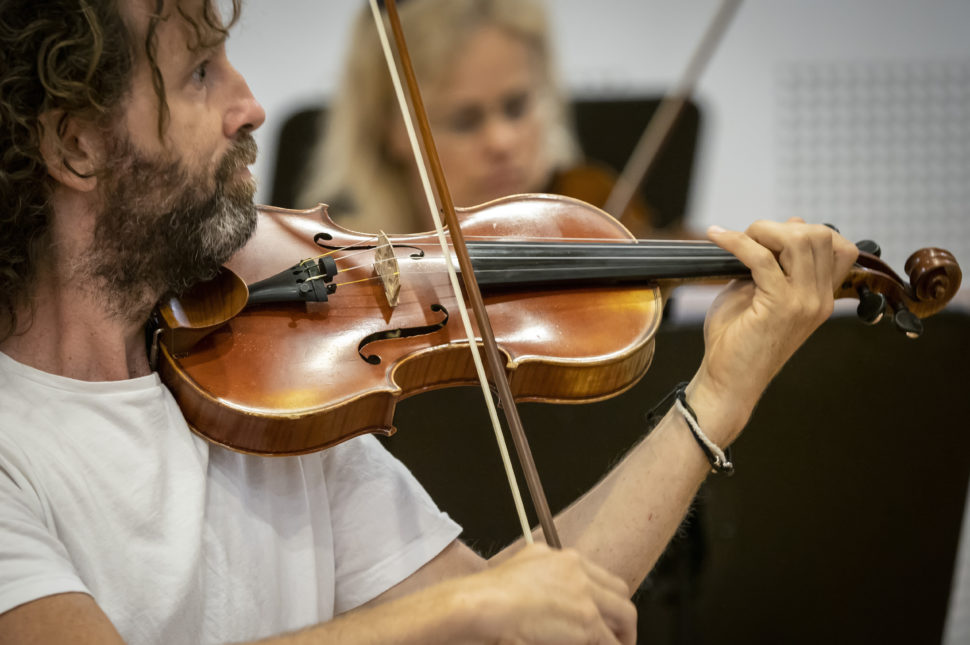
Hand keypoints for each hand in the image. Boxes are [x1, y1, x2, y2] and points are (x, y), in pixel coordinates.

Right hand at [471, 543, 635, 644]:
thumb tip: (549, 590)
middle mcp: (578, 572)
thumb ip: (543, 571)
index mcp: (563, 558)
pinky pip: (610, 641)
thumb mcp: (521, 566)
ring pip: (624, 616)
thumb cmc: (490, 593)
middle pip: (619, 592)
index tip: (604, 611)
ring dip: (623, 634)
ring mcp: (585, 597)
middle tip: (619, 632)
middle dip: (622, 614)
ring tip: (619, 644)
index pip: (600, 576)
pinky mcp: (587, 622)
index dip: (606, 597)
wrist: (484, 605)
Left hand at [688, 218, 857, 440]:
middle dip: (782, 226)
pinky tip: (717, 237)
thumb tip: (789, 224)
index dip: (806, 232)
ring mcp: (804, 302)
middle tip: (750, 238)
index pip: (840, 247)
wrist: (728, 381)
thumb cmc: (737, 340)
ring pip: (800, 240)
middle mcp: (819, 299)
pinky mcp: (779, 305)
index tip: (772, 239)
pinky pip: (762, 258)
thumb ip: (773, 261)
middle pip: (821, 235)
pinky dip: (736, 241)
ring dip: (764, 230)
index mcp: (820, 297)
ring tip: (738, 239)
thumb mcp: (758, 291)